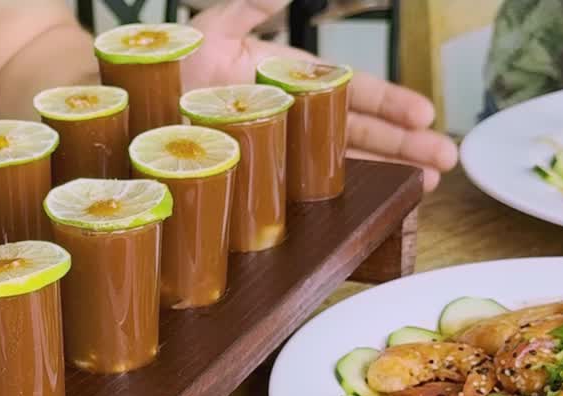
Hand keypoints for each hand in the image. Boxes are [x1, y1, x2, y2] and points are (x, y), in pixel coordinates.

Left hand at [185, 0, 457, 191]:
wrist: (117, 107)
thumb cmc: (158, 67)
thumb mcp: (209, 29)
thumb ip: (248, 7)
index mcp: (284, 79)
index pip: (348, 91)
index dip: (387, 104)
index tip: (425, 116)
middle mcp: (286, 117)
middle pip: (355, 131)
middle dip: (403, 146)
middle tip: (445, 163)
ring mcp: (272, 151)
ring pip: (338, 162)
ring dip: (383, 174)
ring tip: (426, 188)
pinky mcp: (251, 178)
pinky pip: (299, 190)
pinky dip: (334, 198)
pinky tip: (368, 207)